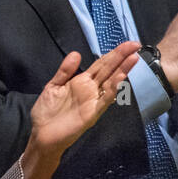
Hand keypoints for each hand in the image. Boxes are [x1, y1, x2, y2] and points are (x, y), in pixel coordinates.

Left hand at [27, 42, 138, 162]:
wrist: (42, 135)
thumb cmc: (47, 112)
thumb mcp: (53, 86)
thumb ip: (65, 71)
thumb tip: (77, 53)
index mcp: (81, 81)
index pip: (101, 64)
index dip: (112, 53)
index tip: (127, 43)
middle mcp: (91, 90)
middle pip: (109, 70)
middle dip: (121, 57)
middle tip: (136, 44)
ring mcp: (93, 101)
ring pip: (111, 83)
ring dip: (122, 70)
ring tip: (133, 57)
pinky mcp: (92, 113)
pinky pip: (105, 99)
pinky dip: (113, 88)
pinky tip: (120, 78)